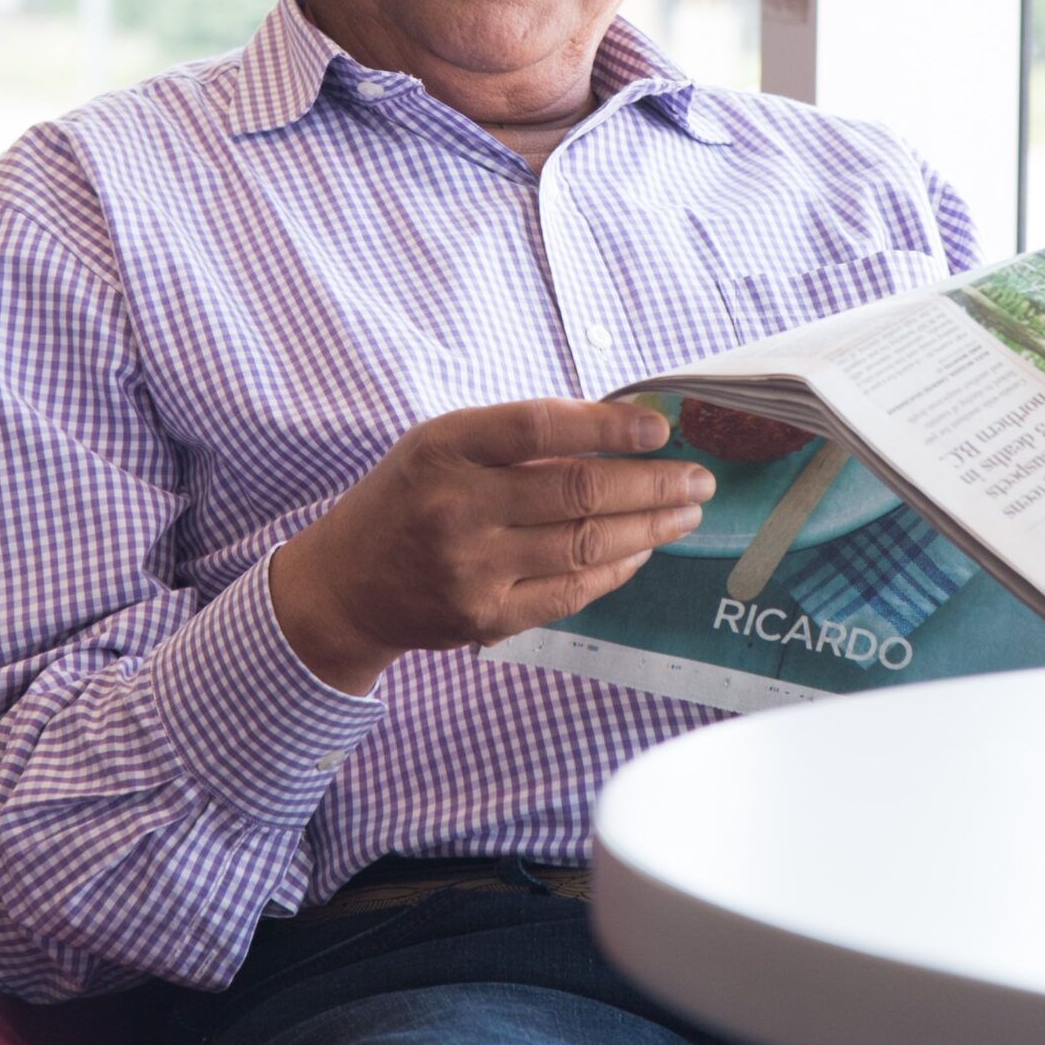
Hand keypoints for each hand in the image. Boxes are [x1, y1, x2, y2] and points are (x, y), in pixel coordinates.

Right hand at [269, 399, 712, 692]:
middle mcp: (456, 507)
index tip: (659, 428)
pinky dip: (616, 568)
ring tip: (686, 512)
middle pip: (577, 491)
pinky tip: (642, 550)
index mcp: (444, 448)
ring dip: (650, 528)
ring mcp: (471, 569)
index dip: (608, 426)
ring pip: (585, 545)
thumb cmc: (407, 498)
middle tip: (699, 478)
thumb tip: (619, 432)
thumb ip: (517, 438)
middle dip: (653, 484)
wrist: (345, 586)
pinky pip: (571, 593)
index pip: (540, 427)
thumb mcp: (442, 445)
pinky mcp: (485, 618)